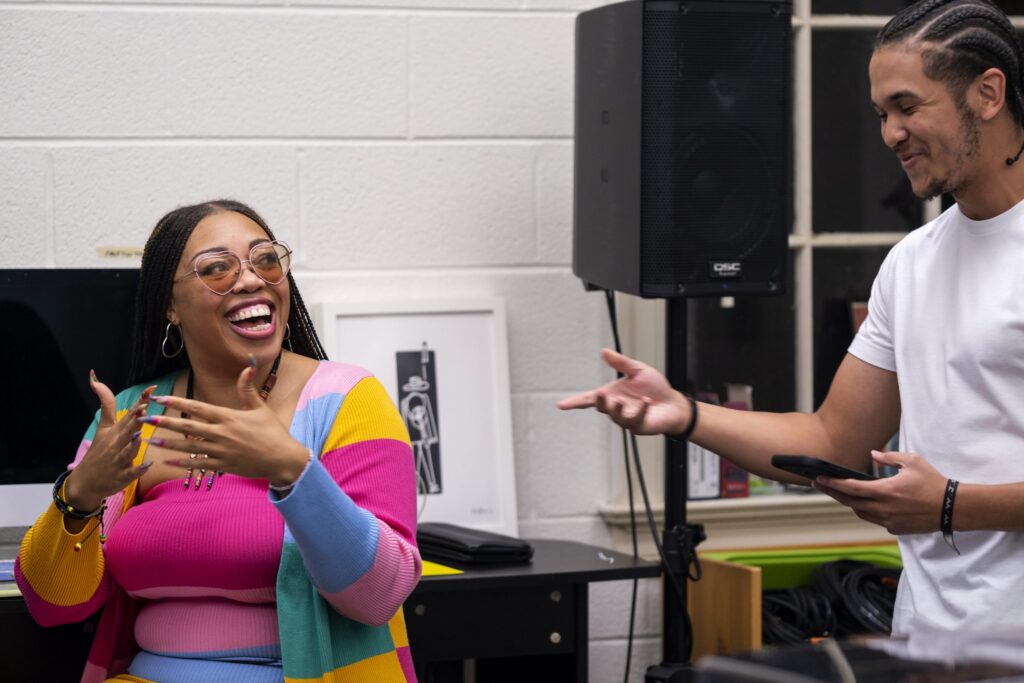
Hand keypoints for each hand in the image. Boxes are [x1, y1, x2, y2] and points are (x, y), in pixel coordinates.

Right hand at [64, 372, 154, 510]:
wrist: (85, 482)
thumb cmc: (99, 452)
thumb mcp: (102, 427)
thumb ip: (107, 405)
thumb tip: (96, 379)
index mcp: (114, 431)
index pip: (128, 414)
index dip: (139, 402)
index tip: (150, 390)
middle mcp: (116, 444)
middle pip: (127, 430)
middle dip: (135, 420)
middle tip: (145, 408)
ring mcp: (118, 461)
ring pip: (128, 451)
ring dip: (133, 443)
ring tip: (139, 434)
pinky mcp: (121, 476)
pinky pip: (131, 473)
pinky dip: (139, 469)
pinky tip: (148, 465)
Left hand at [144, 360, 308, 486]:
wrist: (282, 459)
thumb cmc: (273, 432)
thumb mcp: (260, 408)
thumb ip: (247, 388)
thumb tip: (246, 365)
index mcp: (228, 417)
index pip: (197, 407)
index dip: (176, 402)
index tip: (159, 398)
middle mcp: (221, 433)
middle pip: (186, 426)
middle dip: (164, 422)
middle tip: (144, 419)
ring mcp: (220, 451)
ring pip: (188, 446)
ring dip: (167, 443)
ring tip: (150, 440)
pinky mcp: (223, 465)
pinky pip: (198, 464)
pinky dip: (182, 463)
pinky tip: (167, 462)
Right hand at [557, 348, 690, 435]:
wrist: (673, 403)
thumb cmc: (655, 387)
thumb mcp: (637, 370)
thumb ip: (621, 363)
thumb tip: (604, 351)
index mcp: (612, 394)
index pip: (589, 399)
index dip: (575, 402)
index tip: (560, 405)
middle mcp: (616, 407)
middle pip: (601, 407)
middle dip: (599, 402)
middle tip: (601, 394)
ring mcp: (627, 419)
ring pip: (616, 416)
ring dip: (617, 408)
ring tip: (621, 400)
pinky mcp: (639, 426)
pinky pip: (636, 420)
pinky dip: (641, 410)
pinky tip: (647, 401)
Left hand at [813, 449, 945, 533]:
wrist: (953, 508)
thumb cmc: (934, 483)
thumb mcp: (913, 462)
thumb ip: (889, 458)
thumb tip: (873, 454)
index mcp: (885, 491)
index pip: (851, 488)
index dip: (833, 483)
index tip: (819, 479)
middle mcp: (884, 509)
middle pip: (850, 502)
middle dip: (833, 492)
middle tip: (820, 484)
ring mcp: (889, 521)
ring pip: (860, 513)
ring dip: (849, 503)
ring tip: (840, 492)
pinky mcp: (896, 529)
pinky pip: (875, 520)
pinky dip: (867, 511)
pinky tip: (865, 503)